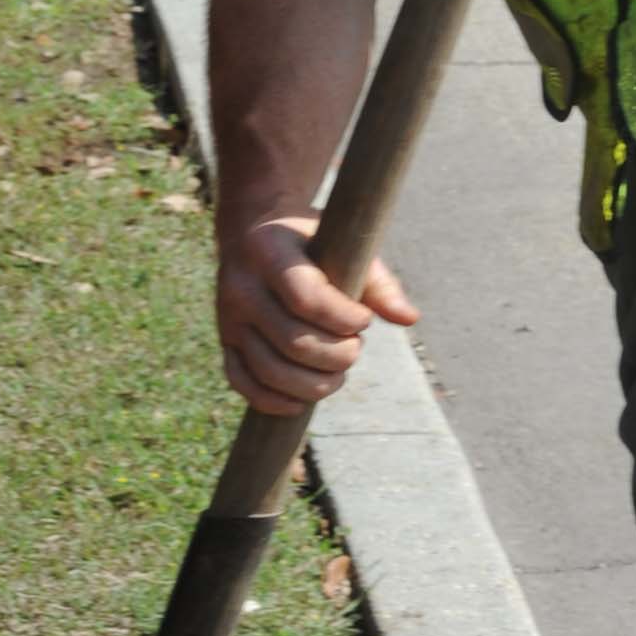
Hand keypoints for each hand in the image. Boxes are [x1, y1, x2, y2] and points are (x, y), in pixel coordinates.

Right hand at [217, 212, 418, 416]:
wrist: (253, 235)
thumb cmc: (311, 242)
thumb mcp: (343, 246)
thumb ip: (378, 282)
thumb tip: (409, 319)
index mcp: (270, 254)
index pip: (306, 299)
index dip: (344, 319)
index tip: (365, 321)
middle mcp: (241, 288)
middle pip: (293, 342)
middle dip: (338, 356)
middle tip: (356, 349)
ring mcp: (228, 319)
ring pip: (271, 371)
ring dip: (314, 384)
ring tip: (338, 374)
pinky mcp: (226, 342)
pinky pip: (243, 383)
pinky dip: (274, 400)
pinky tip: (301, 401)